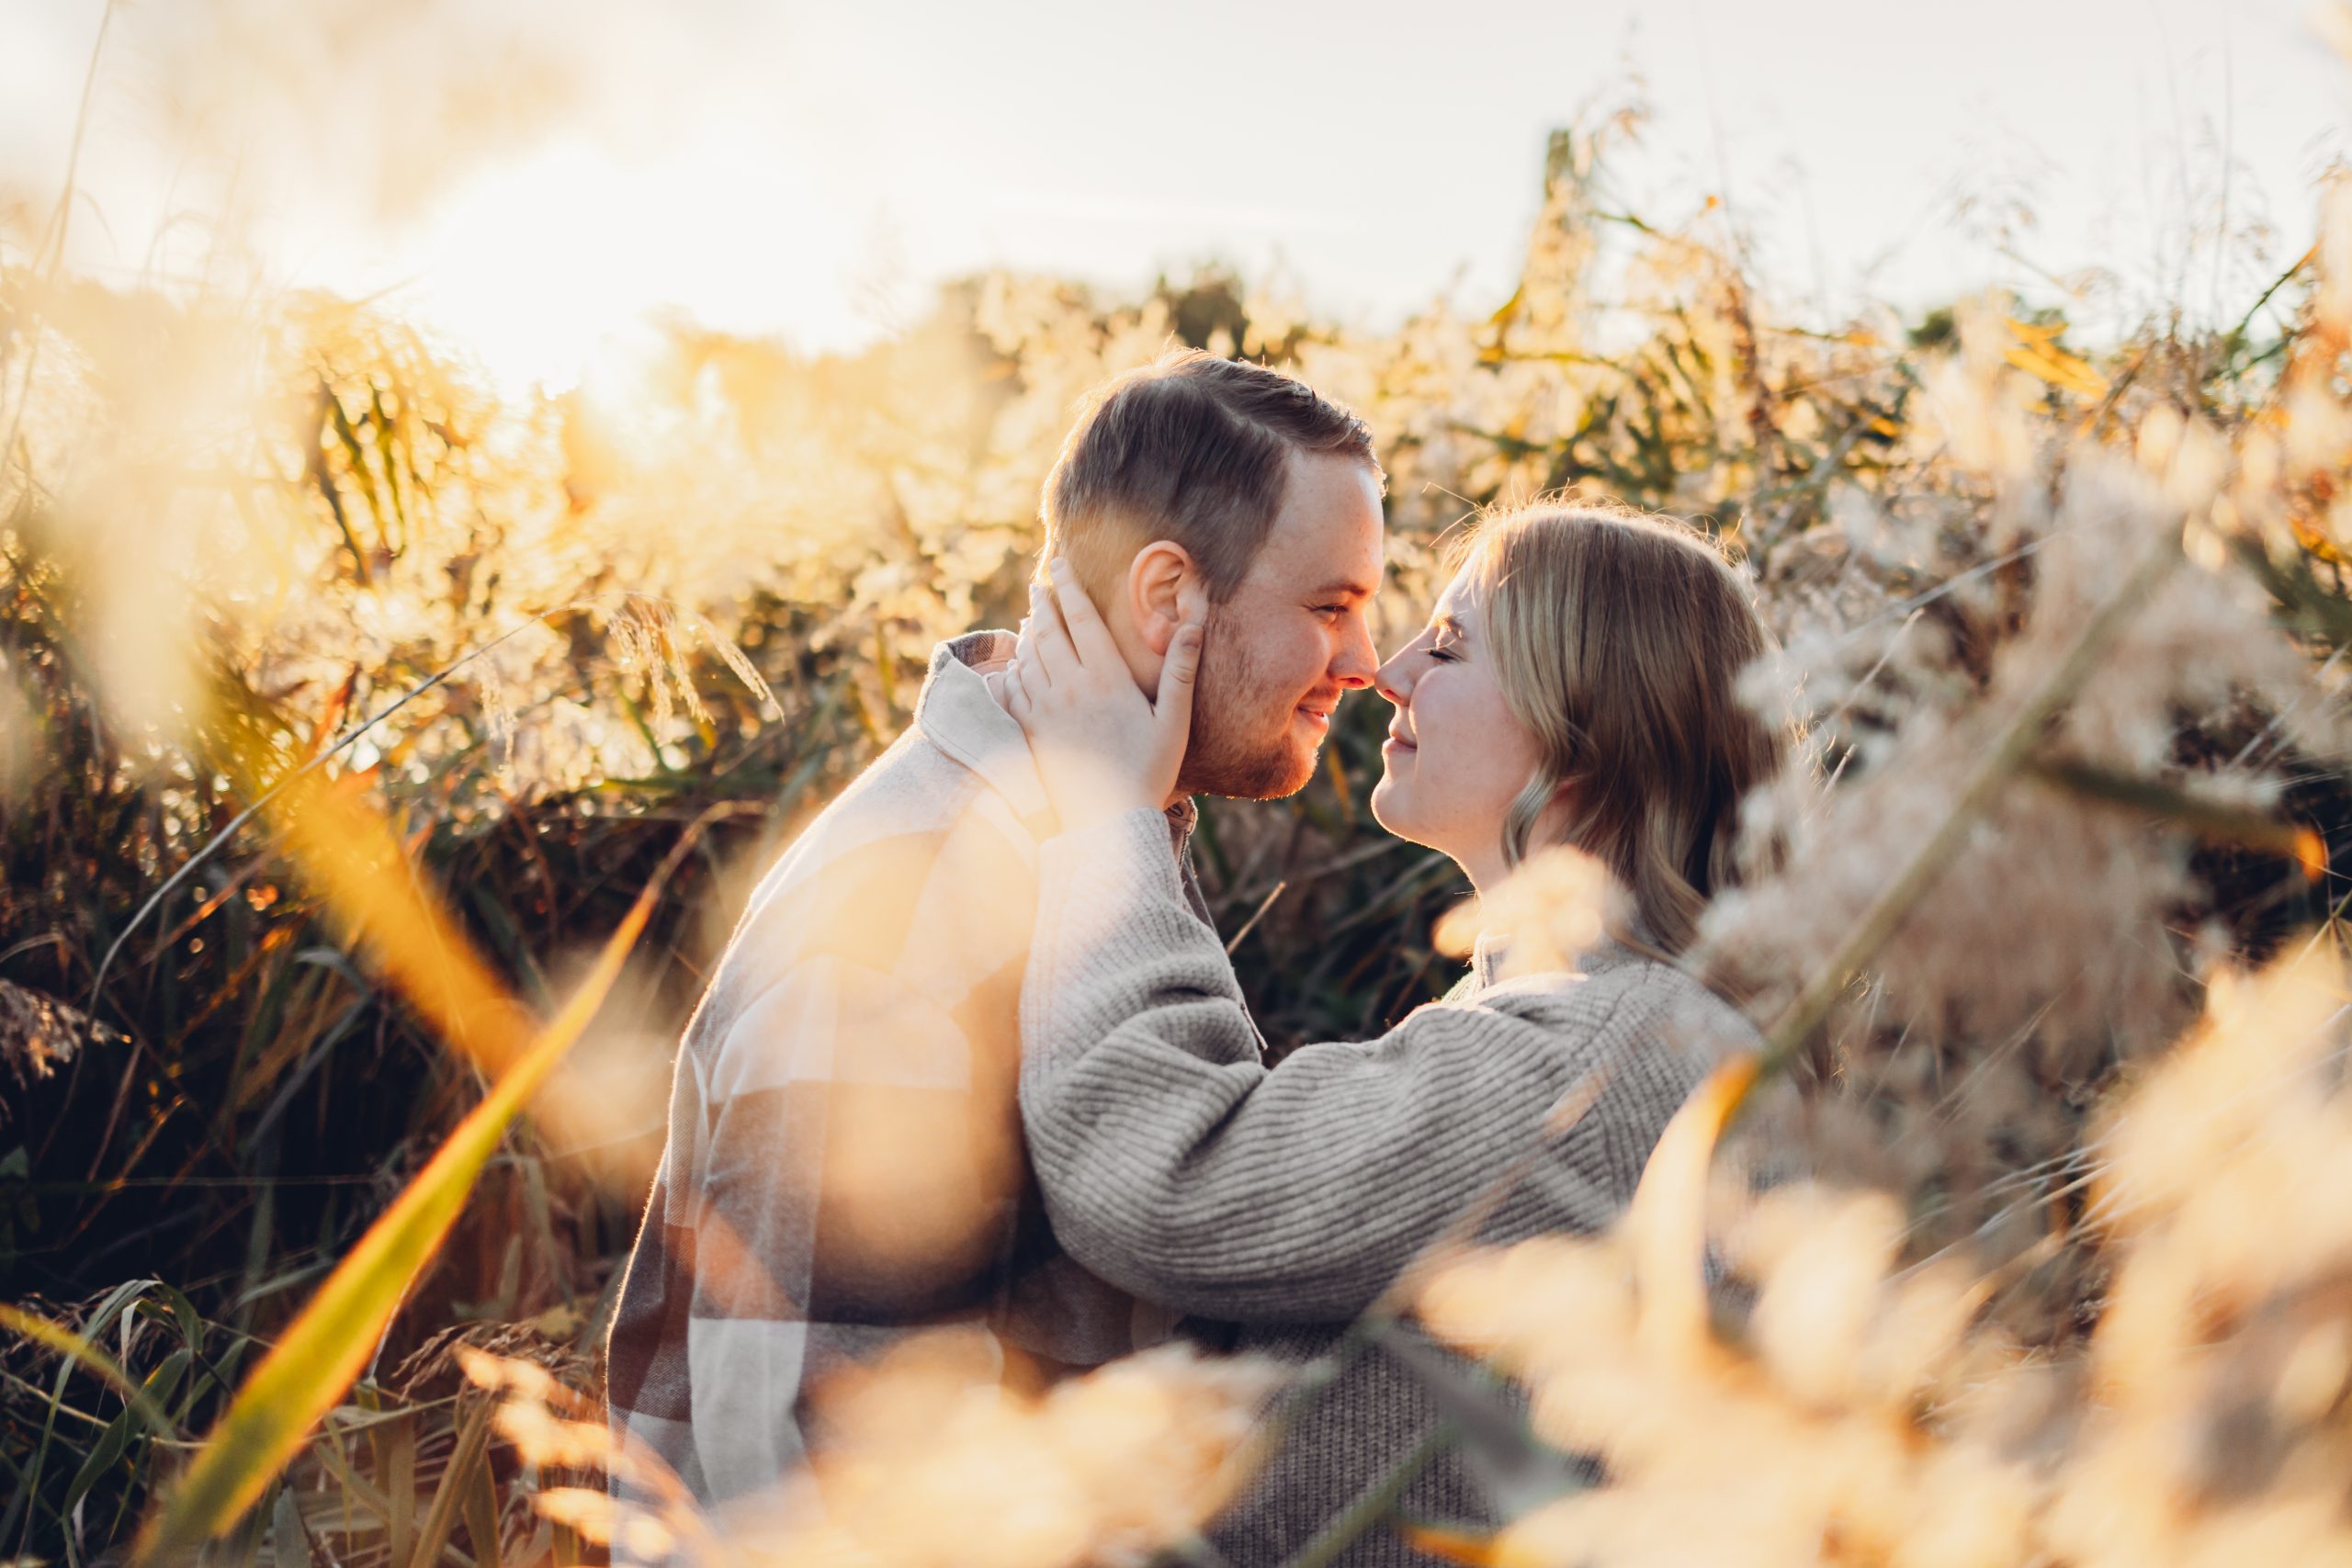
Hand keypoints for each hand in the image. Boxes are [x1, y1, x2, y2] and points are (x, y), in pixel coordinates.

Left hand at [1005, 556, 1202, 834]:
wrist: (1109, 822)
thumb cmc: (1149, 771)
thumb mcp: (1174, 720)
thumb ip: (1181, 669)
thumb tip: (1194, 622)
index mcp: (1106, 679)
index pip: (1082, 619)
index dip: (1070, 588)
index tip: (1060, 565)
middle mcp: (1070, 688)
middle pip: (1049, 633)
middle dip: (1044, 604)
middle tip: (1040, 585)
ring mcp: (1046, 711)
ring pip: (1029, 659)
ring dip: (1028, 634)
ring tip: (1030, 619)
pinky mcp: (1032, 734)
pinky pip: (1013, 693)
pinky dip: (1011, 673)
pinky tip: (1011, 668)